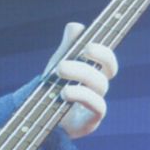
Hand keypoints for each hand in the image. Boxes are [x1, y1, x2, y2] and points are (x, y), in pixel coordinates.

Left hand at [50, 21, 116, 138]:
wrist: (40, 122)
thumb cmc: (53, 92)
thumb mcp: (57, 67)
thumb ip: (67, 48)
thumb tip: (76, 26)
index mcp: (94, 74)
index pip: (108, 62)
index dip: (104, 53)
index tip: (87, 46)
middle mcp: (98, 90)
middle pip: (105, 73)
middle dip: (85, 64)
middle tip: (61, 64)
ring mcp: (96, 106)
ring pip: (101, 86)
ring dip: (80, 77)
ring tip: (58, 74)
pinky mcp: (91, 122)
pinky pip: (99, 108)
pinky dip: (82, 96)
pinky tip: (64, 94)